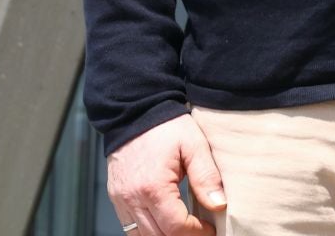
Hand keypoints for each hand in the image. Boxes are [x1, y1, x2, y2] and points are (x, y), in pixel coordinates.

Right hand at [107, 114, 227, 235]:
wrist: (135, 112)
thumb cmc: (165, 127)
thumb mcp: (194, 145)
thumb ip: (206, 176)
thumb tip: (219, 205)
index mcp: (153, 187)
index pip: (176, 228)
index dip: (197, 233)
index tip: (211, 228)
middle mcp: (133, 198)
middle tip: (200, 230)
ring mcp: (121, 200)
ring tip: (183, 227)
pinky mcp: (116, 198)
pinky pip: (130, 228)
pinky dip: (149, 230)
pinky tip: (164, 223)